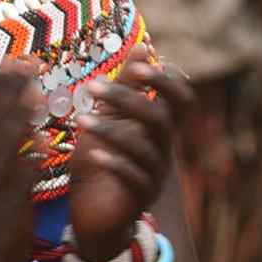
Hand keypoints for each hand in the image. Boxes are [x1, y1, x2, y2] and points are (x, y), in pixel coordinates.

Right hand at [0, 62, 44, 261]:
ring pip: (1, 148)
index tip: (11, 63)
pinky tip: (42, 144)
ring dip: (17, 118)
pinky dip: (28, 162)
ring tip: (34, 90)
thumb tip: (20, 139)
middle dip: (6, 92)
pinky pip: (17, 185)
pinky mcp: (5, 216)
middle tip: (25, 60)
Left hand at [67, 49, 190, 261]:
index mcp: (158, 128)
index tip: (140, 62)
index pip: (181, 99)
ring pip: (144, 149)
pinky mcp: (139, 199)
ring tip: (80, 120)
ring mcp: (154, 176)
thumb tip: (144, 47)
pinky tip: (93, 153)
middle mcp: (163, 150)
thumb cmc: (101, 161)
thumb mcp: (108, 119)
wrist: (93, 214)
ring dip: (111, 131)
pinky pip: (134, 179)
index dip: (166, 80)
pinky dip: (115, 164)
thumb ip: (125, 87)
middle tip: (93, 86)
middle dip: (129, 99)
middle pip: (161, 118)